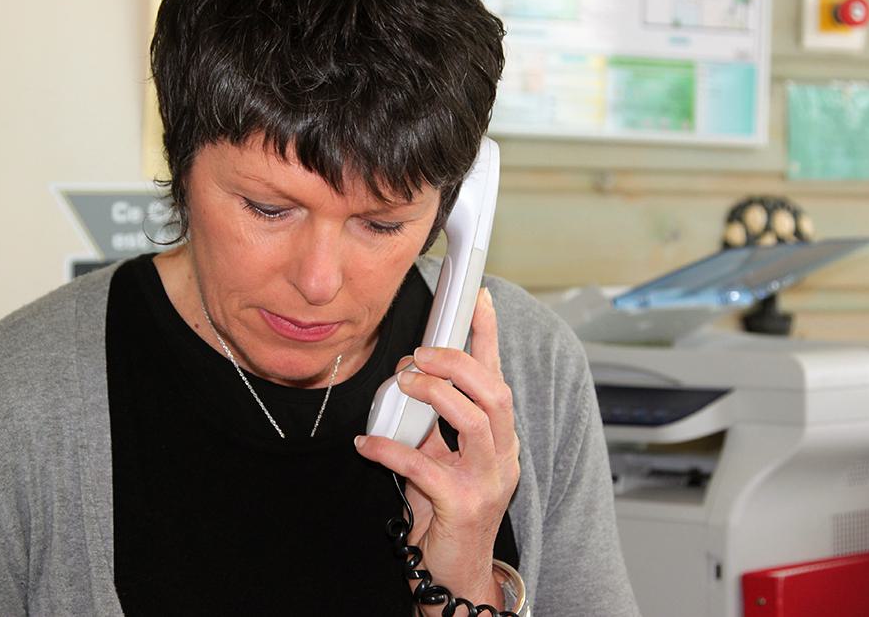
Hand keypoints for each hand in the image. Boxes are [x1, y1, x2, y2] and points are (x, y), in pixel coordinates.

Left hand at [355, 287, 519, 613]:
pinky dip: (391, 450)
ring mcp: (487, 480)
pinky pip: (425, 467)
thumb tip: (407, 380)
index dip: (489, 335)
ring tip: (402, 384)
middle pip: (494, 391)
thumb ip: (433, 422)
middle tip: (418, 354)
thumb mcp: (442, 458)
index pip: (497, 375)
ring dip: (434, 394)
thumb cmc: (447, 510)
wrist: (455, 572)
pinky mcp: (463, 506)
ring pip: (474, 420)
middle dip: (455, 363)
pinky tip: (365, 444)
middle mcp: (502, 454)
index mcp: (499, 437)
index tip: (479, 297)